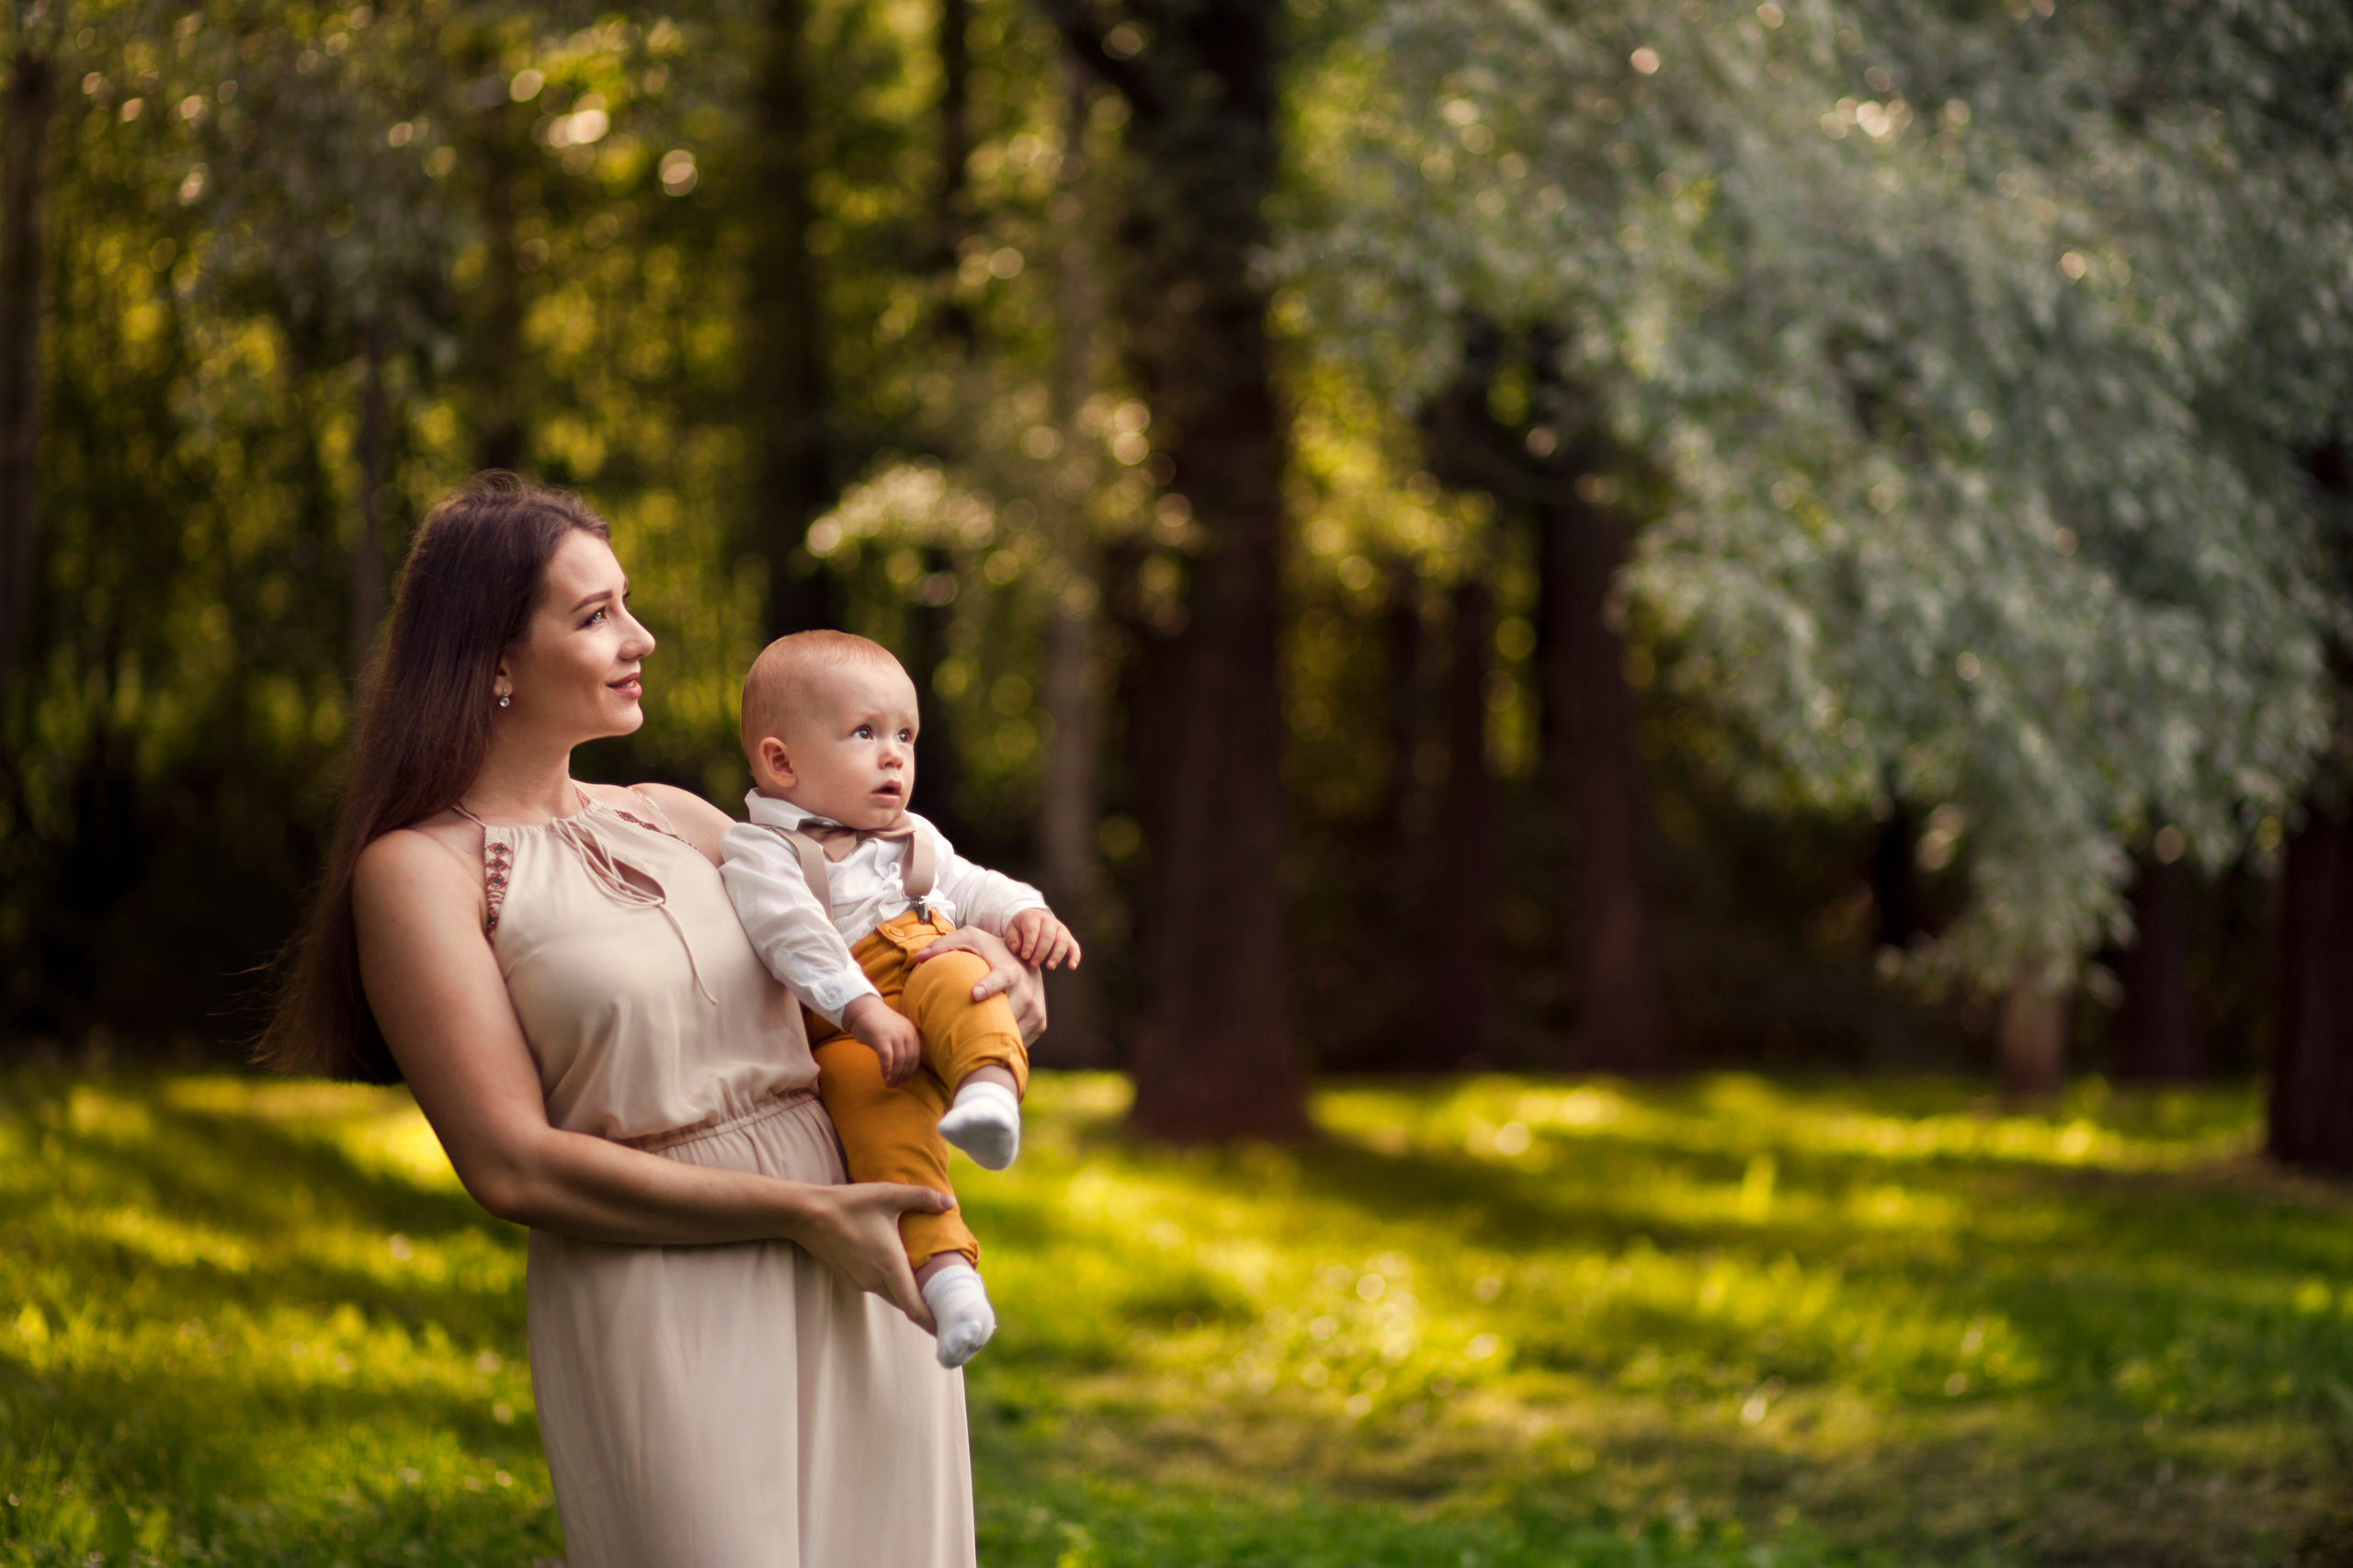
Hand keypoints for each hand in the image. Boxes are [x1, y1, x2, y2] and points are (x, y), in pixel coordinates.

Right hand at [789, 1181, 951, 1330]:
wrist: (806, 1215)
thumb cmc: (849, 1205)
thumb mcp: (889, 1195)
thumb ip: (923, 1198)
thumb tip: (950, 1204)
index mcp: (889, 1267)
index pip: (915, 1307)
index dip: (933, 1323)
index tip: (951, 1330)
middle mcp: (875, 1281)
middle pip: (907, 1305)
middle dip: (928, 1311)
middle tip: (950, 1311)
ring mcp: (861, 1282)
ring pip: (893, 1296)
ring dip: (911, 1297)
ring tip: (932, 1292)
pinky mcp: (851, 1277)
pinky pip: (879, 1288)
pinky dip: (895, 1287)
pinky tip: (903, 1273)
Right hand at [844, 994, 920, 1084]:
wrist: (863, 1009)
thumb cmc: (878, 1023)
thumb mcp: (896, 1031)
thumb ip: (902, 1043)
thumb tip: (905, 1066)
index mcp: (911, 1032)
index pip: (915, 1055)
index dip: (911, 1070)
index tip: (906, 1080)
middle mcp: (906, 1033)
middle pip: (908, 1060)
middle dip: (903, 1075)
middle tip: (896, 1085)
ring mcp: (894, 1035)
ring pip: (899, 1061)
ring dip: (895, 1076)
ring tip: (890, 1084)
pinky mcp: (881, 1039)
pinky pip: (887, 1059)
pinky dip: (887, 1070)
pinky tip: (884, 1077)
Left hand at [909, 926, 1047, 1043]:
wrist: (1027, 957)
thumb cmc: (991, 949)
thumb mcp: (970, 939)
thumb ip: (944, 945)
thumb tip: (918, 958)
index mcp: (1009, 970)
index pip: (1000, 979)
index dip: (988, 987)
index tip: (974, 994)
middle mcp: (1027, 990)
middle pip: (1003, 1014)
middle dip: (982, 1024)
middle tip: (958, 1036)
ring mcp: (1036, 1009)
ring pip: (1011, 1031)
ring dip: (991, 1039)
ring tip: (968, 1044)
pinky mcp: (1040, 1022)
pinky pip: (1019, 1040)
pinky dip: (1003, 1044)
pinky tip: (985, 1045)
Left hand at [1006, 908, 1081, 969]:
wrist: (1033, 919)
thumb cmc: (1020, 928)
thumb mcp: (1012, 929)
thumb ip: (1012, 939)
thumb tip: (1018, 950)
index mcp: (1033, 917)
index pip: (1032, 930)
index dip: (1029, 944)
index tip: (1024, 956)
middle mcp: (1049, 921)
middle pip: (1048, 936)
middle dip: (1041, 952)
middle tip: (1033, 964)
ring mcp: (1060, 928)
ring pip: (1062, 940)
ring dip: (1057, 955)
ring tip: (1050, 966)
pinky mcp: (1068, 937)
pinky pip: (1074, 946)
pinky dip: (1075, 956)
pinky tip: (1072, 967)